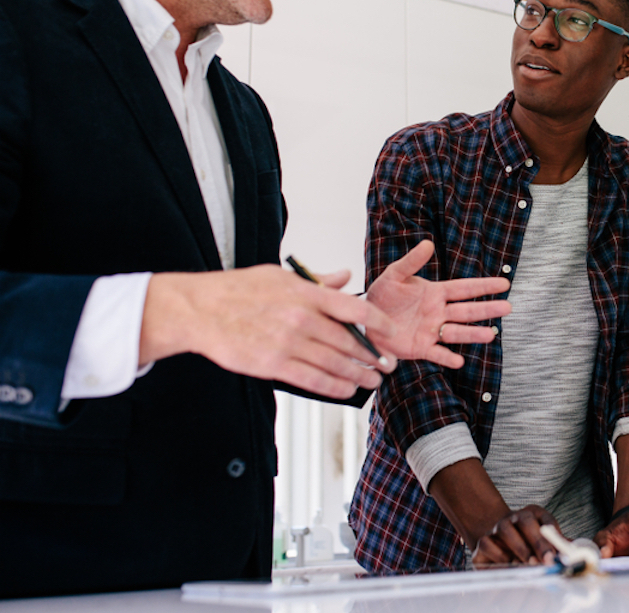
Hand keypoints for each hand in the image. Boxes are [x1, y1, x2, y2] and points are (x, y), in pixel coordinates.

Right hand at [142, 264, 405, 398]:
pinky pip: (312, 379)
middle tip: (388, 363)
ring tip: (373, 379)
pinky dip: (334, 386)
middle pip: (349, 341)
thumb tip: (344, 277)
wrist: (201, 310)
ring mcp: (288, 343)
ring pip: (335, 363)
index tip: (390, 330)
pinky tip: (347, 389)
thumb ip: (316, 281)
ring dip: (359, 374)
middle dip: (373, 355)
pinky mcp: (273, 365)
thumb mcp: (280, 275)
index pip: (354, 307)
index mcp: (306, 293)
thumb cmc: (239, 290)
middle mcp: (301, 319)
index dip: (378, 321)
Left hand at [366, 240, 511, 369]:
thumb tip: (428, 243)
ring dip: (473, 334)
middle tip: (507, 308)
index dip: (484, 286)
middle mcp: (438, 312)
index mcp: (435, 293)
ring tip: (490, 335)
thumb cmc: (382, 295)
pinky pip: (437, 353)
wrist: (366, 319)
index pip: (464, 288)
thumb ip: (411, 262)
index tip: (504, 283)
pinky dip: (447, 358)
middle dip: (487, 309)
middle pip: (467, 311)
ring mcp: (431, 331)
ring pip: (456, 332)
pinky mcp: (420, 348)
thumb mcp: (394, 275)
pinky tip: (459, 361)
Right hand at [471, 505, 559, 566]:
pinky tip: (509, 564)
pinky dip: (499, 556)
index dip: (552, 532)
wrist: (497, 543)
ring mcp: (497, 528)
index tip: (559, 550)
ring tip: (531, 564)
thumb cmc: (526, 544)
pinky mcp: (483, 541)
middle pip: (525, 521)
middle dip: (538, 541)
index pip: (544, 517)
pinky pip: (487, 544)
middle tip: (548, 559)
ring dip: (520, 548)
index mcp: (532, 514)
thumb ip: (556, 546)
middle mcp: (513, 517)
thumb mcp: (544, 542)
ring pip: (505, 530)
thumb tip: (572, 553)